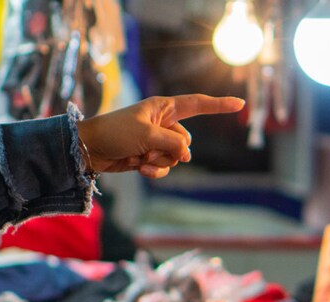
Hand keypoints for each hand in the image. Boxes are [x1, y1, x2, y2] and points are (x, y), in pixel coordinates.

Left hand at [77, 94, 245, 178]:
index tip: (239, 103)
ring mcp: (156, 141)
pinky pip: (164, 167)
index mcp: (163, 107)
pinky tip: (139, 168)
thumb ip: (173, 143)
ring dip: (159, 162)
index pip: (197, 104)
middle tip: (149, 149)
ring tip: (140, 158)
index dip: (219, 105)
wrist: (89, 149)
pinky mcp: (149, 156)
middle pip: (185, 141)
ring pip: (176, 157)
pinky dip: (154, 170)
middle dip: (171, 150)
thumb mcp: (147, 135)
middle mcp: (162, 122)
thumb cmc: (115, 132)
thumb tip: (186, 155)